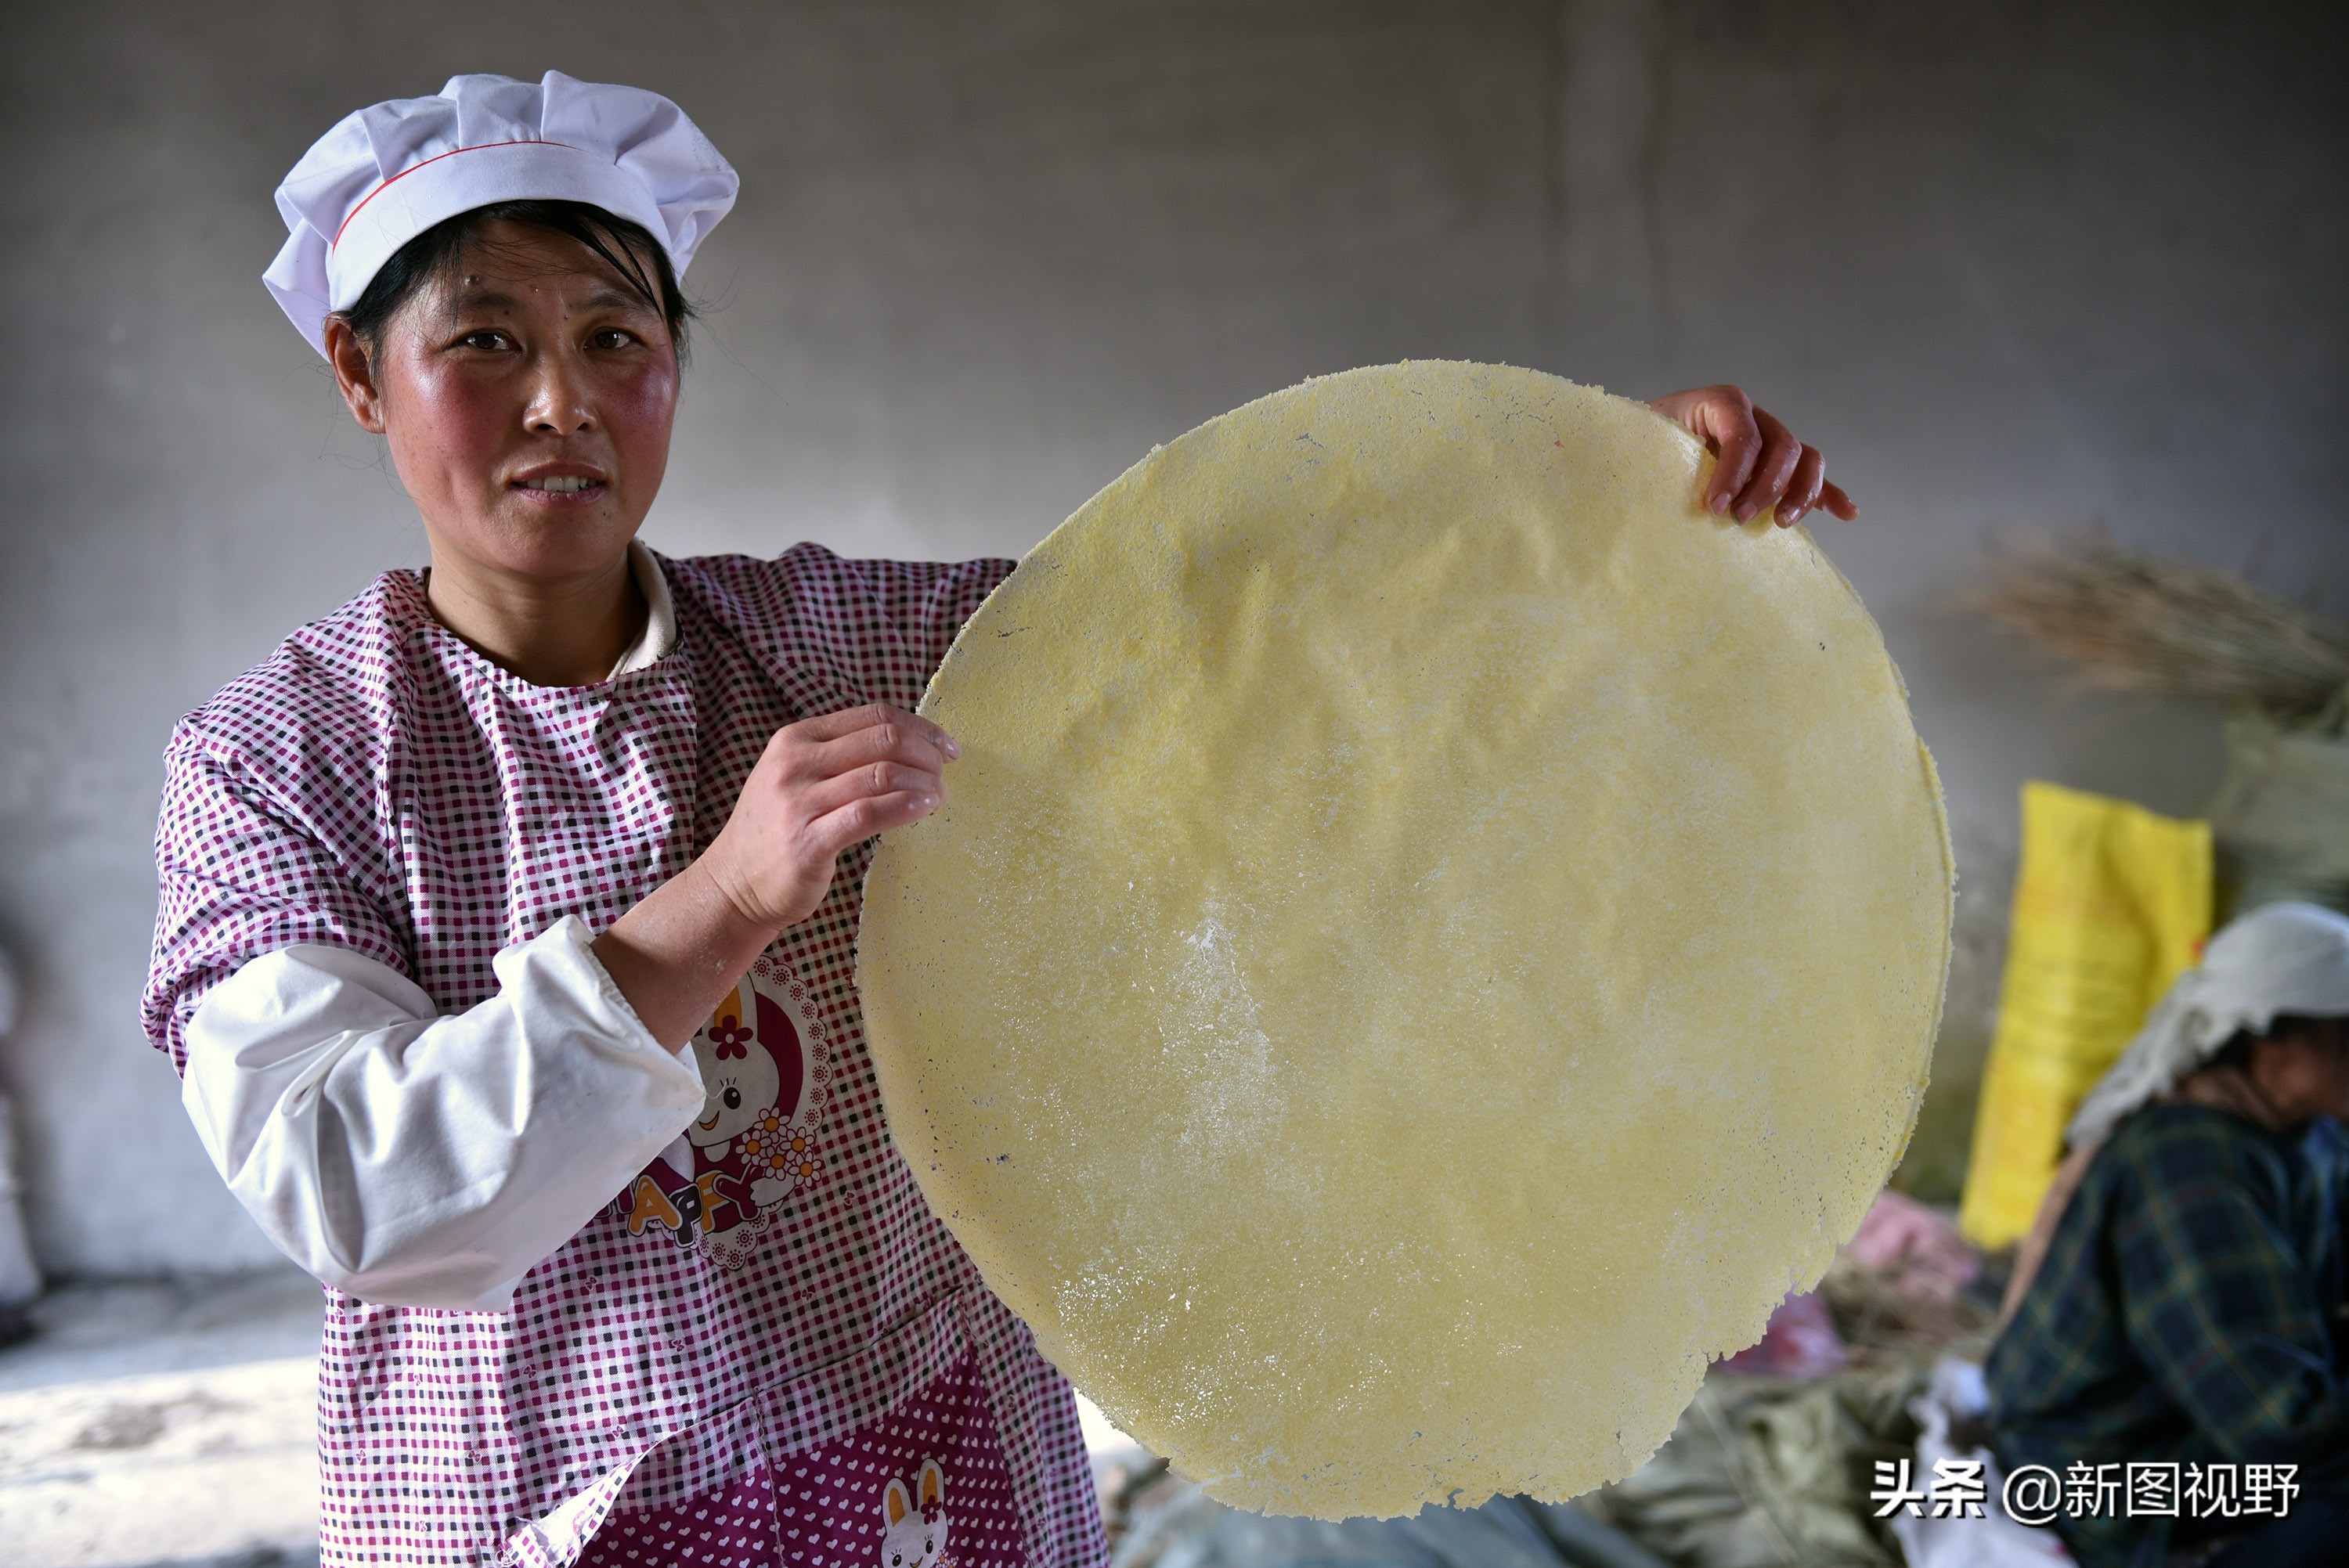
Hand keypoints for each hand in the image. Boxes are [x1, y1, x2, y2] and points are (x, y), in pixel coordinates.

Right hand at [701, 704, 959, 932]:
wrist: (734, 884)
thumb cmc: (777, 829)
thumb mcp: (798, 776)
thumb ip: (842, 756)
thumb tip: (911, 746)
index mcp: (796, 737)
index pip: (873, 716)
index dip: (919, 727)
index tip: (946, 746)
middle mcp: (795, 762)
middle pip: (883, 740)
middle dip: (926, 753)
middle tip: (945, 773)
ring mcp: (799, 801)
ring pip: (881, 774)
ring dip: (923, 782)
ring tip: (940, 795)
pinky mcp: (808, 841)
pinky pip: (869, 813)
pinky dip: (906, 807)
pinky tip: (925, 809)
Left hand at [1648, 385, 1855, 527]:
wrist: (1642, 445)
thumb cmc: (1642, 447)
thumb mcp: (1646, 445)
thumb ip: (1659, 457)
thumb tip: (1666, 494)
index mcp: (1720, 403)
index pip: (1742, 433)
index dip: (1733, 472)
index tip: (1712, 507)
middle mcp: (1752, 416)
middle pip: (1781, 446)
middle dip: (1764, 487)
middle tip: (1737, 519)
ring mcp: (1769, 438)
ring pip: (1805, 458)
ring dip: (1802, 492)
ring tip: (1781, 523)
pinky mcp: (1776, 465)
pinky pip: (1811, 475)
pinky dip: (1829, 493)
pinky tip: (1846, 512)